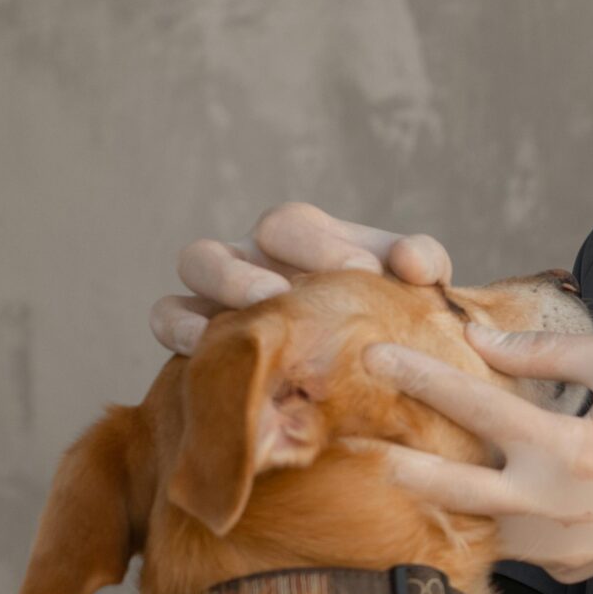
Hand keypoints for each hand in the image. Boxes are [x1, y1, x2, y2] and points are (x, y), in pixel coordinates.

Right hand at [150, 202, 455, 356]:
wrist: (374, 368)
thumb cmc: (390, 314)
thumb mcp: (416, 285)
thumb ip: (423, 262)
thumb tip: (411, 263)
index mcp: (295, 239)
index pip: (289, 226)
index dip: (320, 246)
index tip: (363, 274)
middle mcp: (246, 262)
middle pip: (221, 250)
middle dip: (246, 274)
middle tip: (282, 298)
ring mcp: (213, 301)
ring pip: (187, 279)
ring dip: (215, 297)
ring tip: (251, 321)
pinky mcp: (198, 344)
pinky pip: (169, 322)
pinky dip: (184, 333)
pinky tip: (216, 357)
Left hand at [352, 326, 592, 582]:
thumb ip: (548, 353)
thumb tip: (480, 340)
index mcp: (570, 449)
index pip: (478, 407)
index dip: (421, 377)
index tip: (375, 356)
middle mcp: (553, 507)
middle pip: (449, 489)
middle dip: (396, 464)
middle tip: (349, 442)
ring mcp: (555, 550)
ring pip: (475, 521)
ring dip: (440, 493)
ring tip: (397, 463)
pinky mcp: (563, 573)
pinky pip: (511, 540)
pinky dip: (487, 515)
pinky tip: (468, 490)